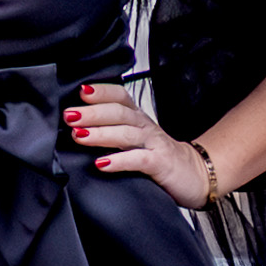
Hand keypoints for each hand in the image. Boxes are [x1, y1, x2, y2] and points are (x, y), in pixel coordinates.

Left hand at [66, 85, 218, 210]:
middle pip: (119, 113)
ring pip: (127, 134)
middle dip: (93, 112)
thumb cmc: (158, 157)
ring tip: (78, 136)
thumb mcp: (135, 140)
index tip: (80, 91)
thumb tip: (75, 128)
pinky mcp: (161, 165)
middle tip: (70, 115)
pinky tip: (102, 164)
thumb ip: (112, 131)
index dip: (101, 92)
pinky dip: (120, 161)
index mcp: (138, 118)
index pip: (120, 96)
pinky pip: (140, 160)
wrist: (195, 175)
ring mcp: (155, 145)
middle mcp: (146, 127)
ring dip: (101, 133)